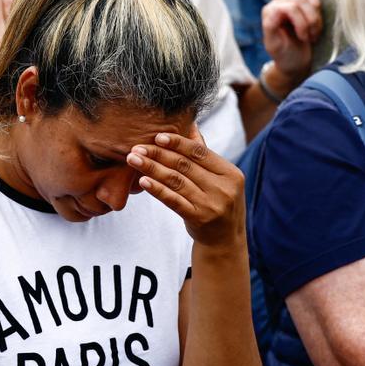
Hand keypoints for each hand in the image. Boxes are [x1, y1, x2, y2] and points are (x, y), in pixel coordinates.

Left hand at [126, 126, 244, 247]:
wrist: (224, 240)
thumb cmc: (218, 202)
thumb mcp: (220, 179)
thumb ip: (204, 155)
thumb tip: (191, 124)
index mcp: (230, 173)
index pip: (200, 152)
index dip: (178, 142)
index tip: (157, 136)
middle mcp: (223, 188)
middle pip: (185, 165)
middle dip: (158, 154)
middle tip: (137, 147)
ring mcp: (211, 204)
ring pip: (176, 181)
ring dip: (152, 168)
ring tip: (133, 159)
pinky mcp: (199, 218)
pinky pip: (174, 200)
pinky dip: (157, 189)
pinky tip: (143, 181)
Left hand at [262, 0, 321, 85]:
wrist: (296, 61)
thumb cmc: (285, 55)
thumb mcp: (275, 47)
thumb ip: (270, 28)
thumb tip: (273, 10)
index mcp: (269, 13)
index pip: (290, 7)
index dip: (301, 23)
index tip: (303, 38)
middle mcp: (278, 3)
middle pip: (300, 1)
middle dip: (309, 22)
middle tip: (309, 38)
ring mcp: (290, 0)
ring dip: (315, 18)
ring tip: (312, 34)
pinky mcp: (302, 1)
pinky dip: (318, 11)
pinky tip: (315, 24)